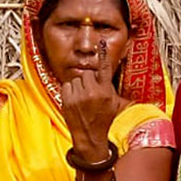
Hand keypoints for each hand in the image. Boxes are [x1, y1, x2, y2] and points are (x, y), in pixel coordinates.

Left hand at [59, 40, 122, 161]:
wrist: (91, 138)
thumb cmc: (103, 121)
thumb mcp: (114, 103)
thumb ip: (110, 87)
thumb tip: (105, 75)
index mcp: (106, 92)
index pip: (104, 69)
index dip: (103, 55)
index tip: (102, 42)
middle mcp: (92, 93)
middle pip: (87, 74)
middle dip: (88, 81)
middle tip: (91, 92)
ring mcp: (78, 97)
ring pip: (76, 80)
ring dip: (78, 86)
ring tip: (83, 98)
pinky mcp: (67, 101)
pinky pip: (67, 86)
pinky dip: (70, 91)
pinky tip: (75, 100)